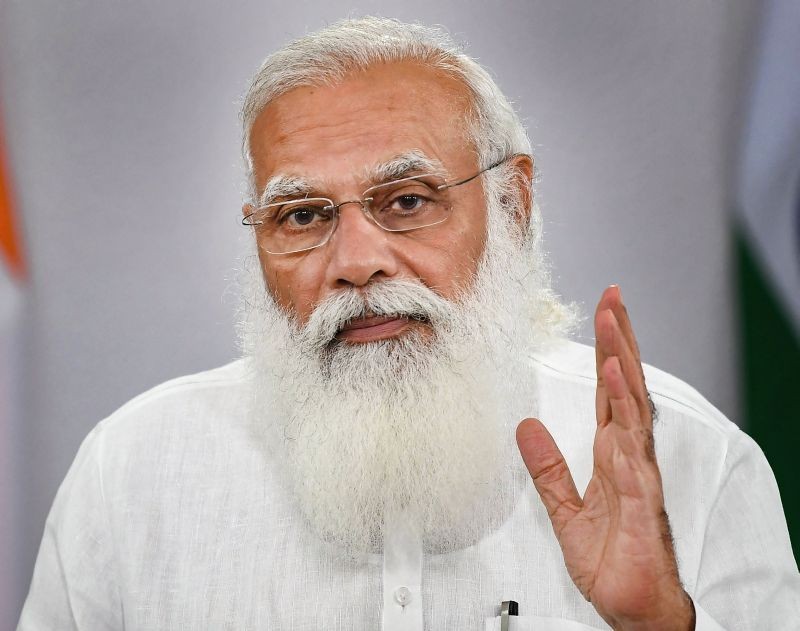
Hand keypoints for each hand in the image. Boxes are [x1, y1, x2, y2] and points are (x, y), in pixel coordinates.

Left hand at [516, 286, 694, 629]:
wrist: (631, 604)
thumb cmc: (611, 558)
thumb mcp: (564, 508)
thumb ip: (547, 468)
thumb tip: (525, 427)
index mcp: (612, 453)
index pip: (611, 391)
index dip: (609, 351)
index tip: (605, 314)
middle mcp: (629, 456)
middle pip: (626, 387)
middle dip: (620, 341)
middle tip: (612, 300)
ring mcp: (637, 475)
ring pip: (632, 411)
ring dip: (623, 369)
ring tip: (613, 331)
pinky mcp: (639, 502)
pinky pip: (631, 456)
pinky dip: (624, 422)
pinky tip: (618, 394)